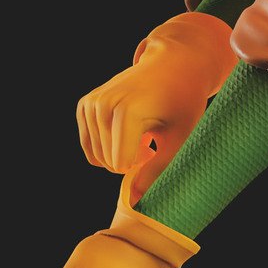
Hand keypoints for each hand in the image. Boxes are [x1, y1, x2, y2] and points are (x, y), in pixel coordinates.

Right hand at [76, 12, 234, 198]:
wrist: (172, 64)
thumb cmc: (182, 101)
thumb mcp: (180, 136)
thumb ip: (158, 170)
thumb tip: (135, 203)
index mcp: (126, 110)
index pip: (120, 165)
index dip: (141, 164)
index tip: (158, 144)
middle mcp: (103, 104)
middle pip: (108, 162)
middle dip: (130, 160)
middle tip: (151, 137)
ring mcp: (91, 103)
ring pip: (97, 157)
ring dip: (119, 153)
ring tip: (142, 132)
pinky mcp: (85, 105)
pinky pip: (90, 145)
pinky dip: (107, 146)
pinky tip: (128, 129)